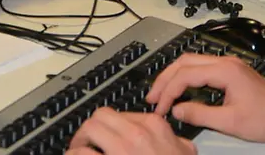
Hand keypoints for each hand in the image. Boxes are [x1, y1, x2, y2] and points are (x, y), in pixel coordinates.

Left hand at [66, 108, 195, 154]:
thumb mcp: (186, 154)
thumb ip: (179, 144)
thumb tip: (179, 143)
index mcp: (155, 127)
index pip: (124, 113)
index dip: (112, 126)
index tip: (108, 135)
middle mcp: (136, 133)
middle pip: (102, 116)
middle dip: (92, 128)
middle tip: (88, 141)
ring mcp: (121, 149)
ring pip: (90, 129)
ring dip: (80, 141)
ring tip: (78, 151)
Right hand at [148, 54, 264, 142]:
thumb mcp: (230, 122)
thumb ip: (200, 115)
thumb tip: (176, 110)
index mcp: (225, 71)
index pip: (185, 74)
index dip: (168, 91)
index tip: (159, 107)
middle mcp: (225, 62)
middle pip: (185, 61)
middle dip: (165, 79)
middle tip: (152, 97)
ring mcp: (228, 65)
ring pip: (192, 62)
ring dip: (174, 76)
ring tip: (161, 94)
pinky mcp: (231, 72)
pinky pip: (201, 68)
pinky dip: (186, 78)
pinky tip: (180, 90)